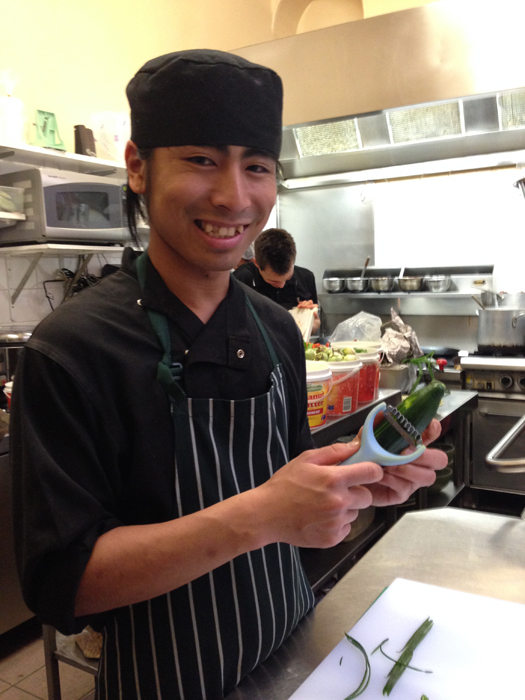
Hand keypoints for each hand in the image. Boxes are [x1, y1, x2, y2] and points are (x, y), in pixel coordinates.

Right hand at [255, 442, 382, 548]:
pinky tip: (320, 518)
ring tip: (323, 505)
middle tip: (337, 490)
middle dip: (357, 491)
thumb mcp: (305, 460)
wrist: (266, 515)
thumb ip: (334, 451)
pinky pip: (346, 528)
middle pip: (367, 496)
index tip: (366, 472)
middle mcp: (339, 502)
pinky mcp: (332, 538)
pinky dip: (338, 523)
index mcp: (334, 479)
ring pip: (356, 513)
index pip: (372, 473)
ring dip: (346, 508)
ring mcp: (336, 522)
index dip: (372, 471)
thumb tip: (356, 445)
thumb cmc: (285, 485)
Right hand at [296, 300, 319, 333]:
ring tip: (299, 306)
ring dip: (302, 304)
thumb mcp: (317, 322)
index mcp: (314, 312)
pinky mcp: (300, 311)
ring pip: (304, 303)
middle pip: (309, 302)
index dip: (311, 305)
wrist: (307, 331)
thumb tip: (314, 312)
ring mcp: (305, 310)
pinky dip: (299, 304)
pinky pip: (300, 305)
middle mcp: (310, 310)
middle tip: (303, 307)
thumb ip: (317, 317)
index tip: (308, 308)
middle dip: (306, 304)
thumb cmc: (313, 328)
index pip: (314, 305)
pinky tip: (298, 306)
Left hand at [365, 418, 447, 506]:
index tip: (429, 426)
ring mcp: (411, 480)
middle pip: (440, 459)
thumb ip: (373, 426)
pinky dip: (392, 480)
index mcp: (411, 446)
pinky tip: (380, 475)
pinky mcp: (401, 494)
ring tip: (388, 465)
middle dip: (426, 456)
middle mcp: (416, 463)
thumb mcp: (365, 439)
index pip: (431, 435)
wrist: (350, 479)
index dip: (434, 430)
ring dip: (407, 469)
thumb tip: (382, 412)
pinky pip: (405, 487)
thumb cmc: (363, 458)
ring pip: (427, 476)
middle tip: (406, 452)